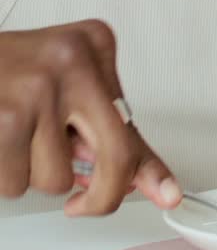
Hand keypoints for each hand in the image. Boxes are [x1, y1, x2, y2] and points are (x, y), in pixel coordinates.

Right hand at [0, 20, 180, 215]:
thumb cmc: (9, 72)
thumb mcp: (67, 86)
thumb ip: (108, 131)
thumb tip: (150, 183)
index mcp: (93, 46)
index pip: (132, 125)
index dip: (143, 174)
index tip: (167, 195)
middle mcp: (71, 60)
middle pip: (114, 155)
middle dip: (100, 195)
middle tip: (80, 203)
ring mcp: (37, 87)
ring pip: (56, 178)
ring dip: (33, 173)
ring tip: (18, 137)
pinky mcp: (4, 116)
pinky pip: (17, 182)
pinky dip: (7, 175)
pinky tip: (2, 142)